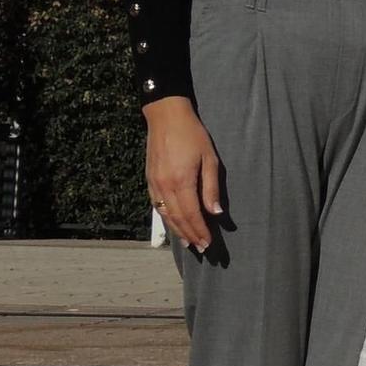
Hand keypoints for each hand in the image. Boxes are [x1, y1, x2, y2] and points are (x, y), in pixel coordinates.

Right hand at [144, 96, 222, 250]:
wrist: (166, 117)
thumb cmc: (193, 135)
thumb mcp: (210, 159)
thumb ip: (211, 188)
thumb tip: (215, 212)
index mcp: (181, 182)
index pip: (192, 214)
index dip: (200, 230)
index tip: (209, 243)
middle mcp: (164, 186)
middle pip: (178, 218)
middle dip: (191, 235)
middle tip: (202, 248)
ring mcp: (154, 184)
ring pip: (166, 214)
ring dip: (178, 230)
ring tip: (190, 241)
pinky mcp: (149, 180)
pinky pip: (158, 205)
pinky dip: (167, 218)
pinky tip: (174, 223)